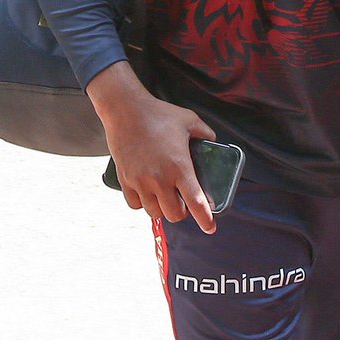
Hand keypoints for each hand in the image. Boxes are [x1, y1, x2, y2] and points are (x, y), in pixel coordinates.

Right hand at [87, 62, 217, 233]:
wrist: (126, 110)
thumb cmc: (159, 114)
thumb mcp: (189, 120)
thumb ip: (205, 134)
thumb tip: (213, 142)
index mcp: (180, 166)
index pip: (196, 202)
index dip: (205, 219)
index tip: (210, 228)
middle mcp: (160, 179)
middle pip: (174, 215)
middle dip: (182, 212)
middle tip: (183, 201)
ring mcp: (141, 181)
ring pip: (155, 213)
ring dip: (162, 208)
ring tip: (165, 196)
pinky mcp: (125, 180)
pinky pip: (135, 205)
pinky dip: (143, 203)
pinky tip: (147, 192)